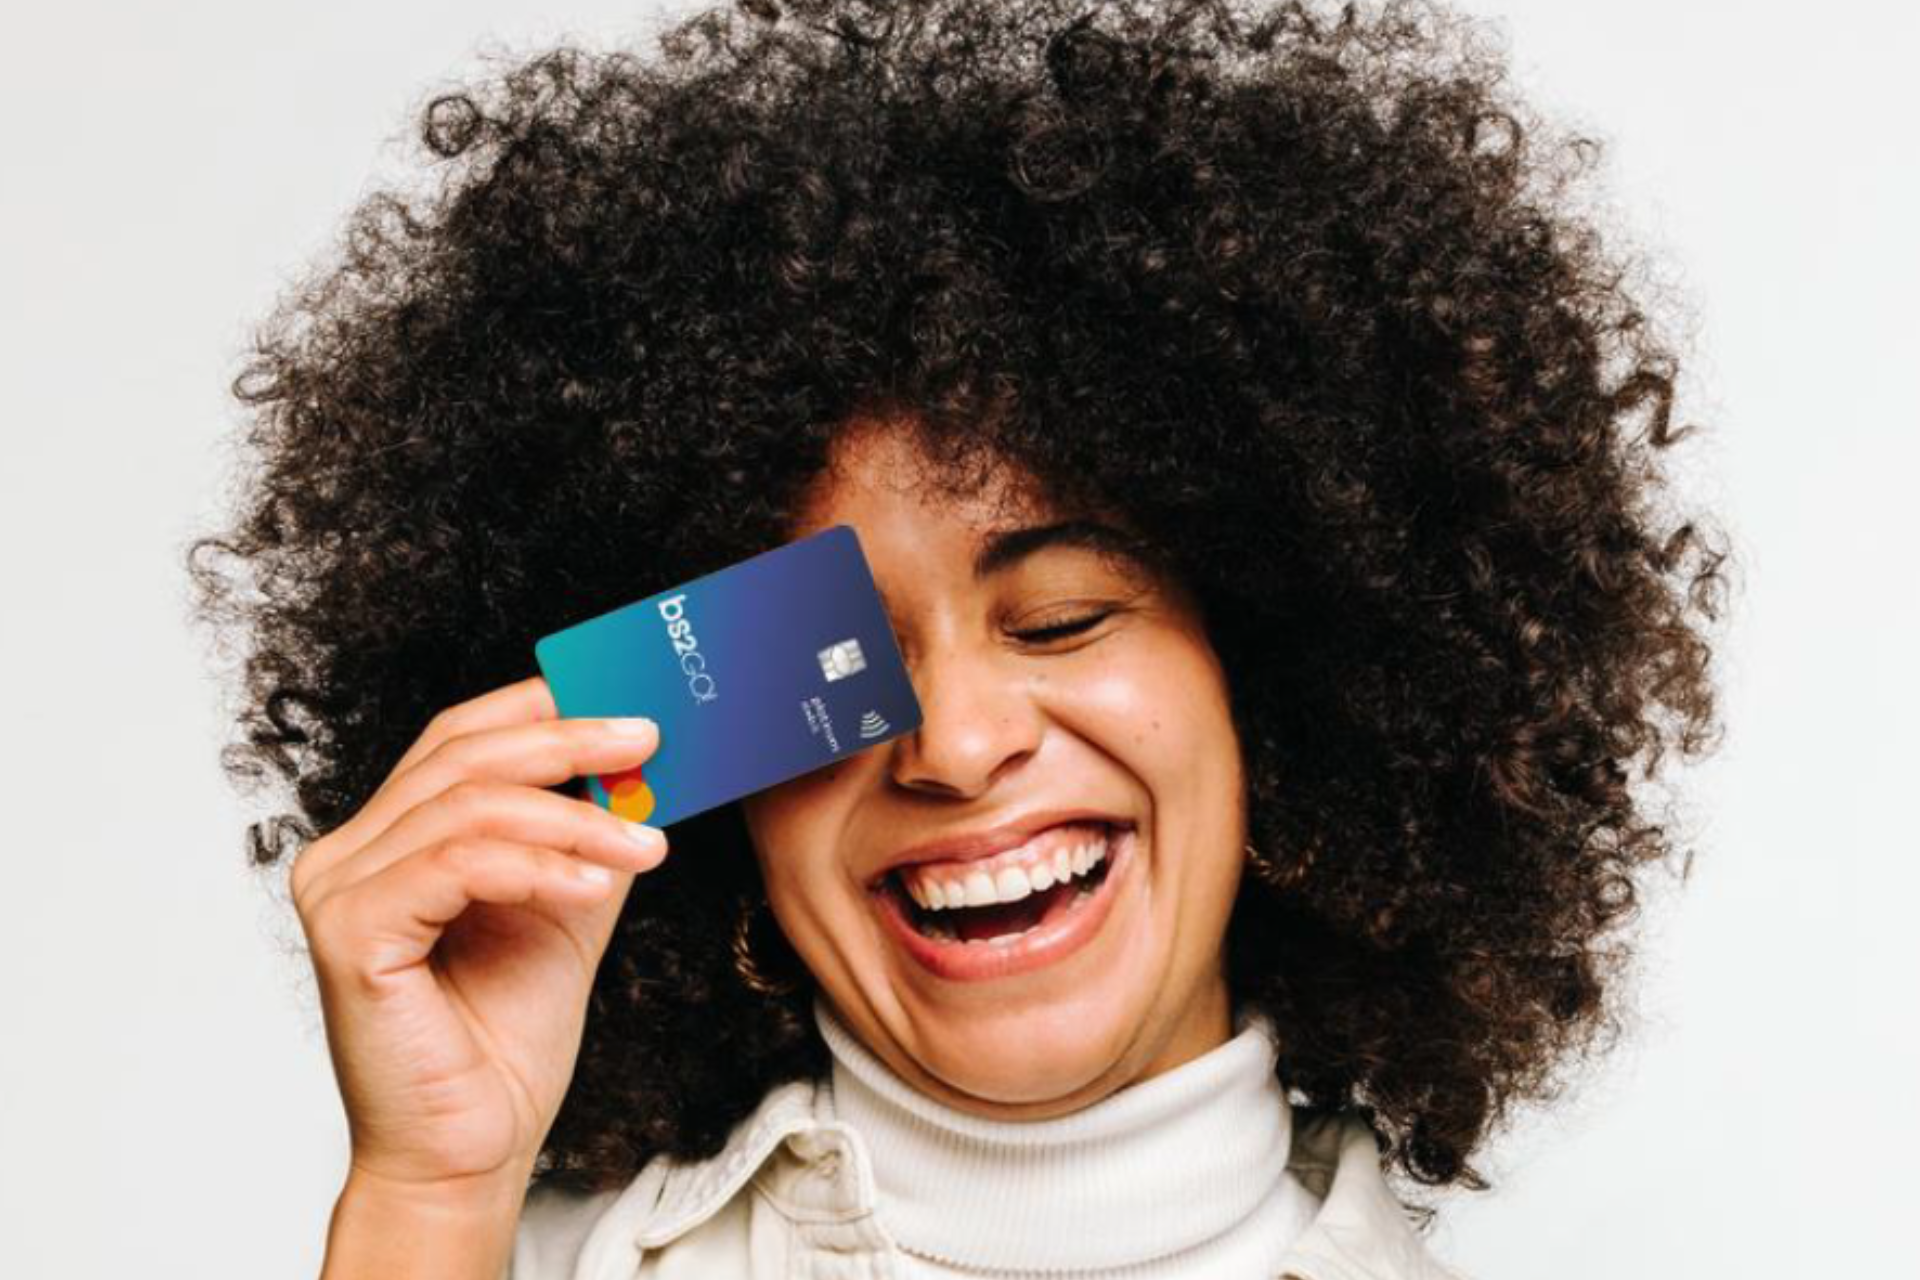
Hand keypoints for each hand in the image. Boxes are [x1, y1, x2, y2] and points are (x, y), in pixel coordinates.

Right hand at [292, 675, 667, 1195]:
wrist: (471, 1145)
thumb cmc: (504, 1037)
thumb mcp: (565, 906)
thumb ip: (584, 834)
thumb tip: (642, 762)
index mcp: (390, 837)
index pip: (457, 737)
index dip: (539, 705)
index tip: (626, 702)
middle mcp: (348, 852)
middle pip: (463, 756)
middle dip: (568, 742)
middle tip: (649, 740)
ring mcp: (339, 889)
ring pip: (468, 808)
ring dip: (574, 818)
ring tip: (645, 844)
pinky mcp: (349, 934)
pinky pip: (455, 867)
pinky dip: (536, 867)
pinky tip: (593, 886)